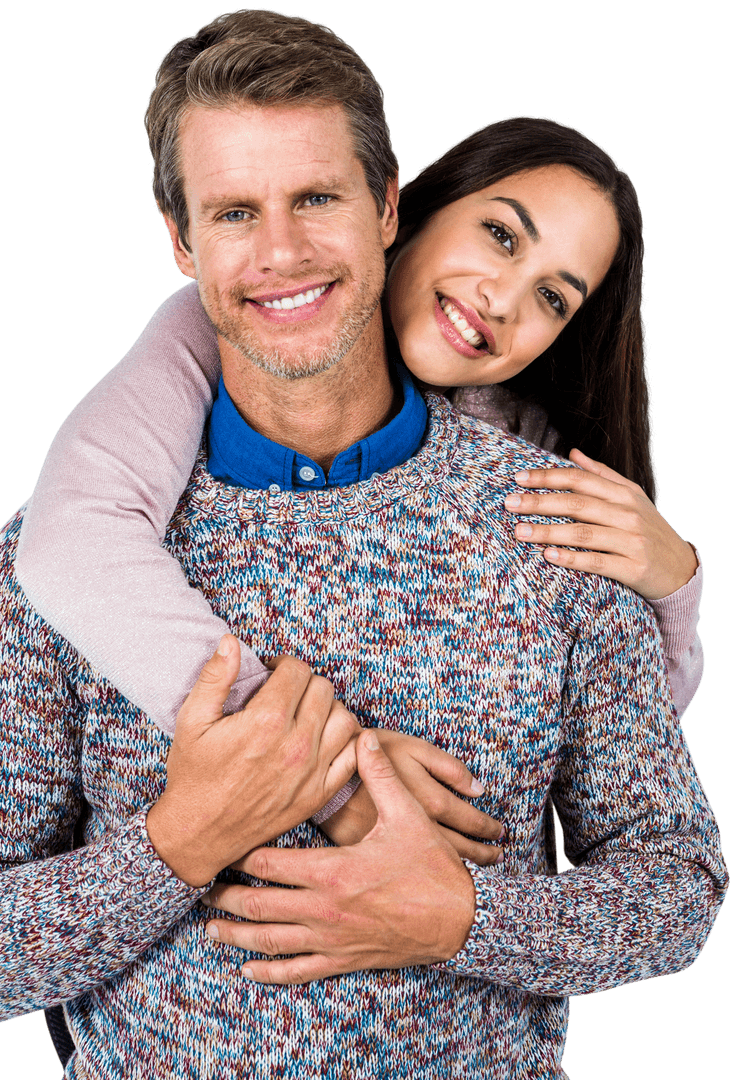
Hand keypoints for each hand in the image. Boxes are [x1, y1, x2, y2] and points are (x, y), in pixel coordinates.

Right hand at [146, 637, 359, 886]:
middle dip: (305, 682)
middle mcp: (296, 745)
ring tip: (307, 712)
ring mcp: (311, 772)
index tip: (272, 672)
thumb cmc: (193, 776)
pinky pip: (353, 757)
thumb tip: (231, 642)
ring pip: (345, 718)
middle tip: (287, 692)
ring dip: (328, 708)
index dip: (283, 664)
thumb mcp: (192, 721)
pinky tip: (327, 738)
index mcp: (266, 721)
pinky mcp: (318, 794)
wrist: (199, 833)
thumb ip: (215, 677)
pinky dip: (348, 741)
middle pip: (324, 689)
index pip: (297, 670)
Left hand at [202, 730, 476, 982]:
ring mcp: (333, 939)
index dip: (243, 855)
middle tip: (202, 889)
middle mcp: (325, 909)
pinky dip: (271, 971)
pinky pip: (299, 970)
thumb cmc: (434, 868)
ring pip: (272, 942)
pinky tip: (249, 968)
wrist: (462, 921)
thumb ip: (380, 775)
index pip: (272, 863)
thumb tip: (362, 736)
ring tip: (210, 930)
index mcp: (334, 871)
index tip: (224, 843)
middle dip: (228, 897)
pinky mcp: (345, 959)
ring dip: (238, 936)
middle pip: (261, 904)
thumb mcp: (409, 815)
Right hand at [320, 730, 503, 865]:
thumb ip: (450, 768)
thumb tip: (479, 789)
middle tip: (497, 856)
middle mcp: (421, 833)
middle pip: (463, 850)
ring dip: (464, 868)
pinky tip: (438, 877)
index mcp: (432, 803)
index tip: (500, 833)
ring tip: (477, 869)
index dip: (489, 828)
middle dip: (483, 853)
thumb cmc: (370, 758)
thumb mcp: (413, 749)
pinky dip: (432, 876)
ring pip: (443, 867)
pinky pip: (415, 875)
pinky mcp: (378, 865)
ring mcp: (399, 853)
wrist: (323, 780)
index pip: (472, 822)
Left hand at [504, 448, 697, 600]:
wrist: (682, 570)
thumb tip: (573, 453)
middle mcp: (628, 514)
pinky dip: (572, 558)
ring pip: (583, 533)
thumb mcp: (632, 498)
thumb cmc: (649, 530)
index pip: (580, 479)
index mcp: (624, 493)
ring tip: (519, 531)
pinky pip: (598, 562)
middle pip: (577, 504)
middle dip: (540, 502)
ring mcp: (632, 541)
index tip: (519, 478)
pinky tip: (548, 556)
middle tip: (509, 503)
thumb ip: (602, 475)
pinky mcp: (634, 568)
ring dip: (548, 531)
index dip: (548, 477)